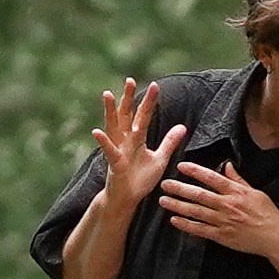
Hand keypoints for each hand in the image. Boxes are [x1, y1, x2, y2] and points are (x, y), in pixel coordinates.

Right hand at [91, 79, 188, 210]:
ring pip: (114, 127)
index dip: (149, 101)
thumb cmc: (140, 179)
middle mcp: (125, 140)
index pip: (144, 116)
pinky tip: (96, 131)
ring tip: (108, 94)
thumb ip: (169, 142)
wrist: (127, 199)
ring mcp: (118, 150)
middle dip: (128, 97)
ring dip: (111, 111)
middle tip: (129, 79)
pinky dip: (103, 141)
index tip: (155, 85)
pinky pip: (109, 150)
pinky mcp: (115, 163)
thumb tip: (182, 126)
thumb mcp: (159, 159)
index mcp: (137, 138)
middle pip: (126, 115)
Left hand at [158, 160, 278, 278]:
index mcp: (236, 192)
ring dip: (178, 205)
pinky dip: (186, 225)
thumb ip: (238, 180)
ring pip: (196, 212)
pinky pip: (200, 229)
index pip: (212, 178)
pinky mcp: (221, 236)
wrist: (275, 237)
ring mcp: (223, 221)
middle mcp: (227, 205)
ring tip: (164, 200)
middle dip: (180, 188)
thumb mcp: (255, 192)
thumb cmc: (267, 214)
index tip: (182, 166)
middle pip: (199, 195)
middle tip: (165, 184)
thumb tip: (227, 166)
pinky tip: (174, 220)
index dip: (195, 171)